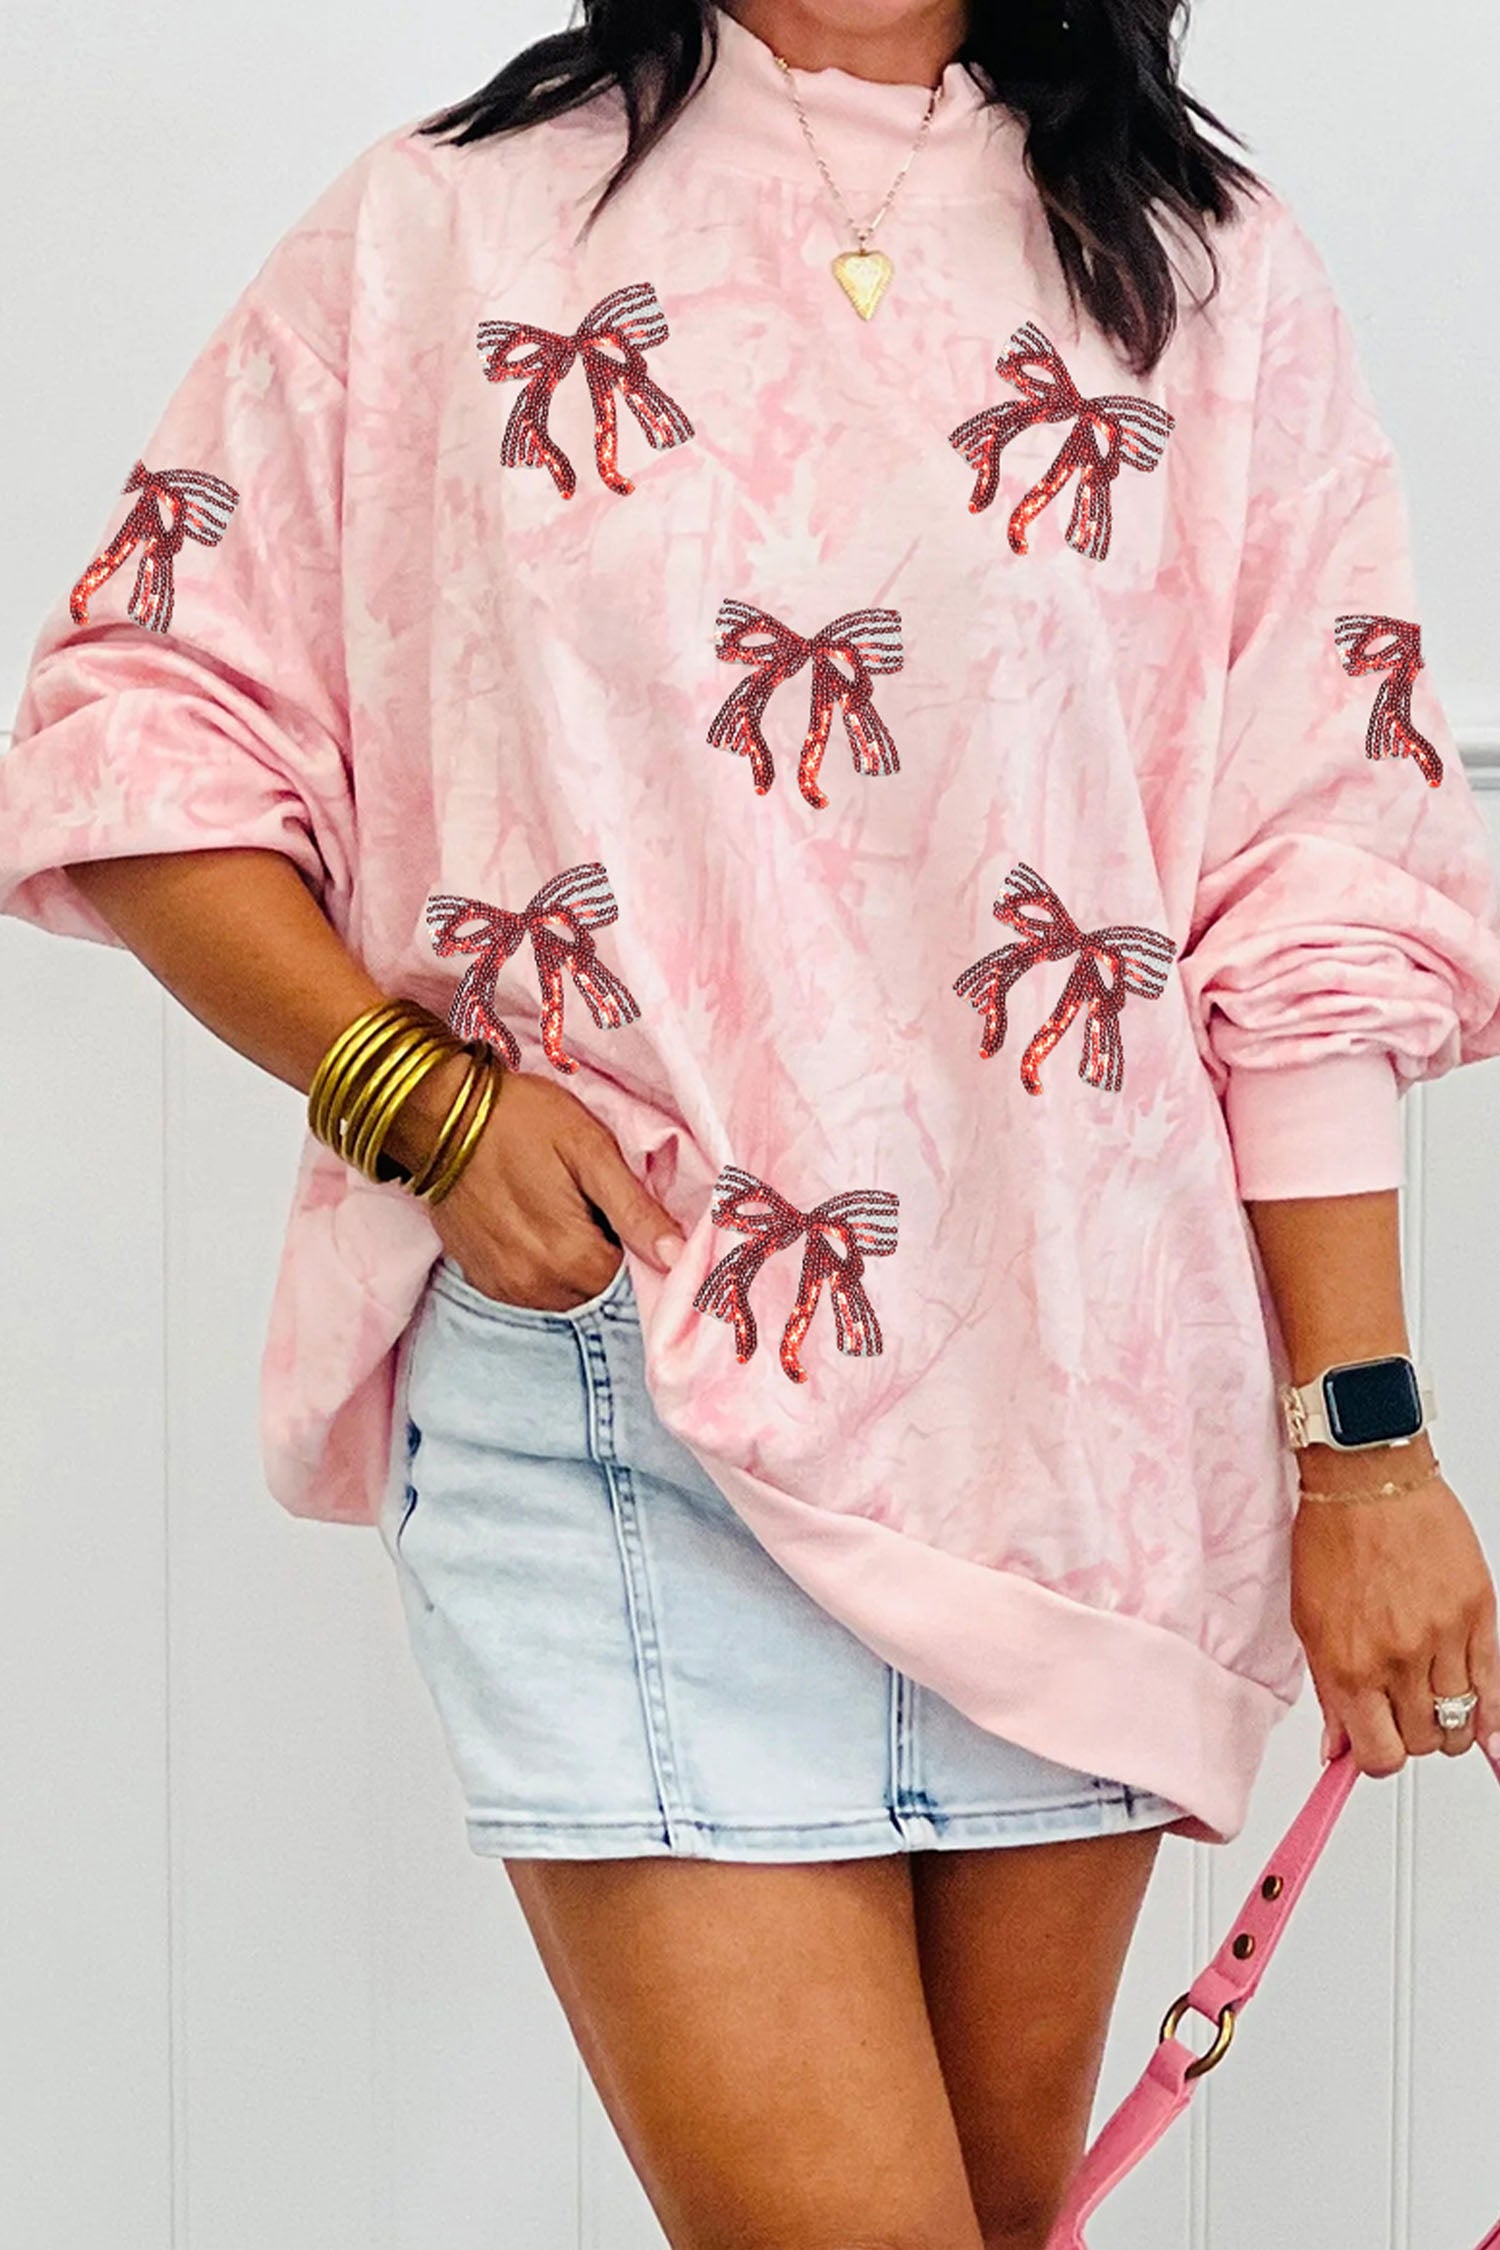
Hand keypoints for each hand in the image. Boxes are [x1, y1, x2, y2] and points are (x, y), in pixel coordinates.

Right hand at [409, 1060, 686, 1311]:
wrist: (437, 1113)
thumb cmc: (520, 1120)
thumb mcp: (589, 1149)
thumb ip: (635, 1210)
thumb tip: (677, 1258)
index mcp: (571, 1258)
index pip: (632, 1280)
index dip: (636, 1245)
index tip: (623, 1210)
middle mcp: (537, 1286)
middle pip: (599, 1290)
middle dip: (607, 1255)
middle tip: (590, 1202)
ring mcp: (505, 1287)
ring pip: (568, 1294)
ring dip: (575, 1263)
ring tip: (561, 1209)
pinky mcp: (483, 1279)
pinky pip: (534, 1290)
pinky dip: (545, 1266)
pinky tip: (535, 1223)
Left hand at [1291, 1470, 1499, 1776]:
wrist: (1368, 1478)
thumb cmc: (1332, 1538)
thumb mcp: (1307, 1621)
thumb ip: (1327, 1691)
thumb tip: (1334, 1744)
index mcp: (1348, 1665)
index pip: (1377, 1754)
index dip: (1376, 1756)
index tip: (1375, 1745)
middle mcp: (1398, 1660)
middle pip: (1422, 1742)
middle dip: (1410, 1734)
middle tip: (1400, 1711)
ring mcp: (1443, 1640)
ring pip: (1459, 1721)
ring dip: (1446, 1721)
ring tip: (1432, 1700)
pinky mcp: (1479, 1616)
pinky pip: (1495, 1687)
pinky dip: (1492, 1716)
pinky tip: (1488, 1730)